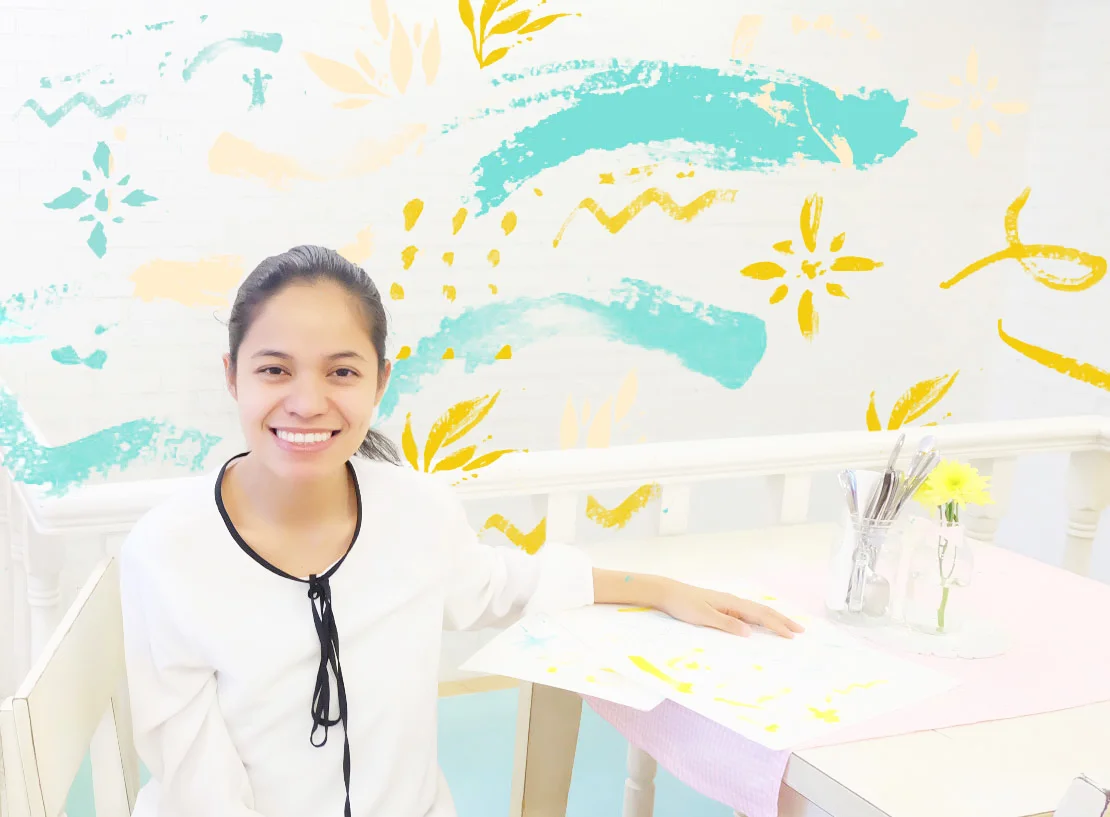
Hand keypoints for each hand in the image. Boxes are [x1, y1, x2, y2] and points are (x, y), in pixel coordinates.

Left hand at [657, 580, 804, 638]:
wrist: (668, 592)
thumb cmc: (684, 605)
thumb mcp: (704, 617)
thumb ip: (726, 624)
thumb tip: (750, 632)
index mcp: (732, 604)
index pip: (760, 615)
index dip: (777, 625)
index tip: (792, 635)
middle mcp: (733, 602)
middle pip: (763, 611)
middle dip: (782, 621)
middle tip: (800, 631)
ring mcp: (729, 603)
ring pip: (757, 611)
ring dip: (774, 618)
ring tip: (788, 626)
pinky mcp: (723, 606)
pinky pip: (748, 613)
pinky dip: (761, 618)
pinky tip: (762, 623)